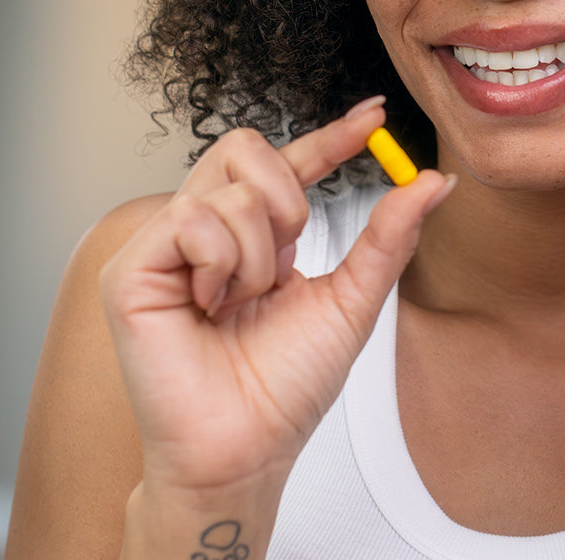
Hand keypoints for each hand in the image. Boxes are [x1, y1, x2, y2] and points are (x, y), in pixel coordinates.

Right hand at [99, 98, 454, 499]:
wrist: (248, 448)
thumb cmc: (287, 387)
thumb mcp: (352, 300)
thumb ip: (388, 236)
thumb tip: (434, 180)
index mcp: (254, 236)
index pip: (288, 164)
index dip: (330, 136)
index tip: (376, 115)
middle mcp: (206, 230)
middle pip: (245, 148)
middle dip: (288, 199)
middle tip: (288, 260)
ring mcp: (164, 246)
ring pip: (228, 191)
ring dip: (258, 256)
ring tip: (241, 305)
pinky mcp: (130, 268)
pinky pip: (189, 220)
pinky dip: (220, 264)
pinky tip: (211, 306)